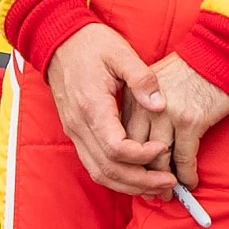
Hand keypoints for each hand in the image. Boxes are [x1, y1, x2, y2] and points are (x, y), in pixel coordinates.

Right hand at [47, 22, 173, 195]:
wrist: (59, 41)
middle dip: (141, 181)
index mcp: (91, 107)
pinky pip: (94, 165)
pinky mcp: (76, 134)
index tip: (164, 147)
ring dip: (129, 185)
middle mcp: (79, 125)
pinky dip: (116, 177)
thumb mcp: (120, 52)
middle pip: (108, 169)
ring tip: (157, 186)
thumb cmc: (91, 45)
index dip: (142, 155)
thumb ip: (142, 79)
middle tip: (169, 182)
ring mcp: (75, 132)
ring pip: (99, 173)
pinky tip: (137, 178)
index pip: (116, 148)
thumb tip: (159, 104)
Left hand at [123, 51, 228, 191]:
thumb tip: (137, 142)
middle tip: (149, 194)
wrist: (217, 55)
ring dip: (164, 182)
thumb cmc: (187, 72)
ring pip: (158, 160)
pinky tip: (189, 182)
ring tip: (168, 194)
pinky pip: (183, 158)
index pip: (122, 139)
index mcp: (132, 98)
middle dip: (141, 179)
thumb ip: (139, 108)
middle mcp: (145, 108)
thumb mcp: (152, 83)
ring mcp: (167, 115)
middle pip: (136, 154)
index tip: (133, 177)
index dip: (127, 163)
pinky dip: (186, 174)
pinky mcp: (189, 121)